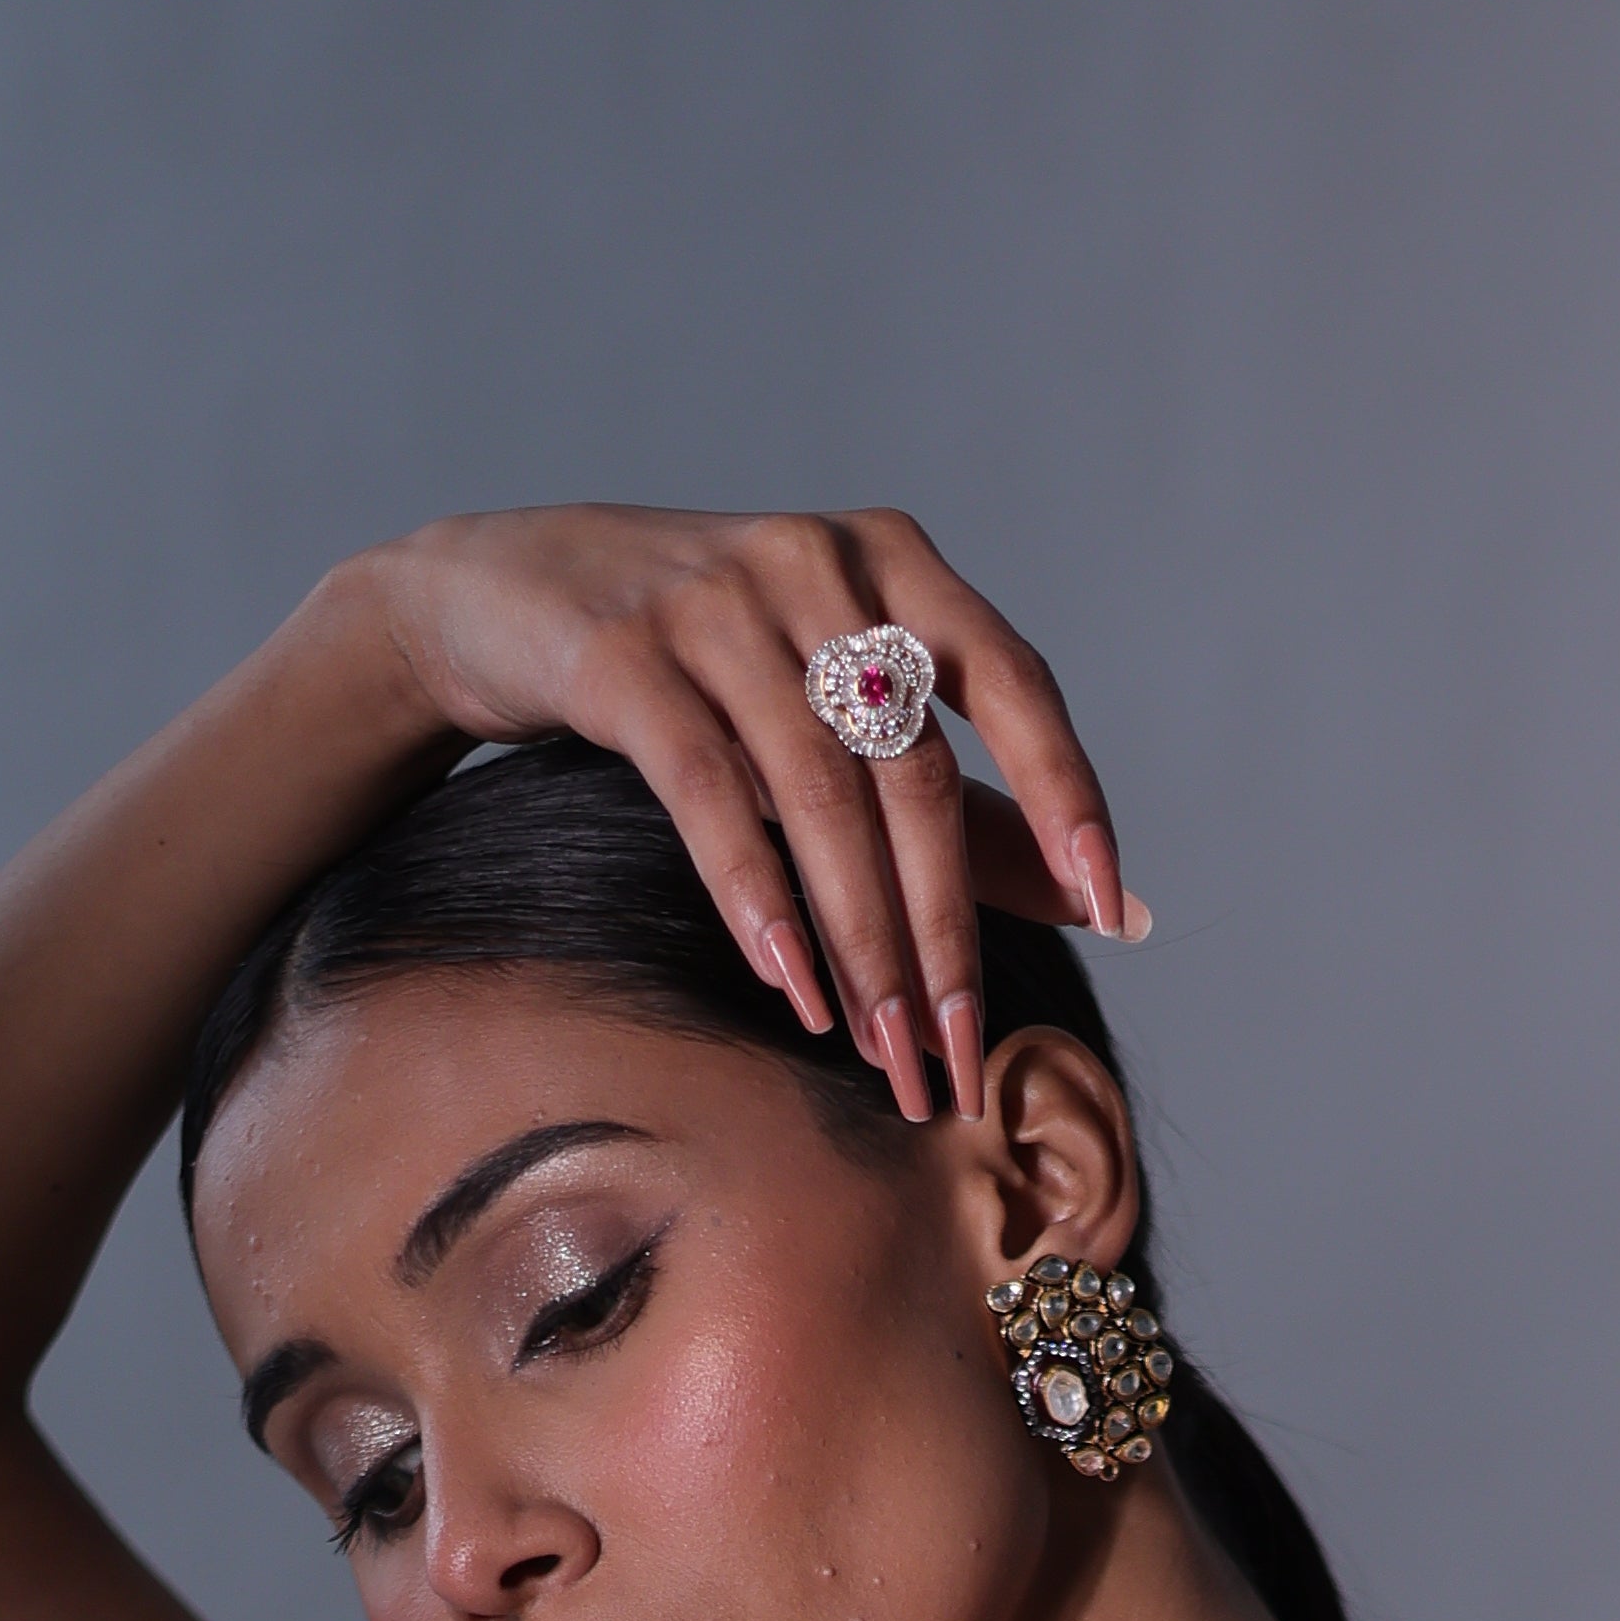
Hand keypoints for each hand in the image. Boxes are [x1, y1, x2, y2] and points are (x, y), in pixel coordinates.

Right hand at [360, 501, 1143, 1123]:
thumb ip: (972, 809)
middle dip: (943, 933)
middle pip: (911, 770)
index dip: (1063, 792)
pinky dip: (760, 899)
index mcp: (893, 561)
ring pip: (820, 796)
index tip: (1104, 908)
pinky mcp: (624, 653)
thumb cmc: (703, 672)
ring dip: (860, 946)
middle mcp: (817, 563)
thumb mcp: (841, 716)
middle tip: (959, 1059)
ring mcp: (718, 599)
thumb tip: (1120, 909)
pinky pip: (711, 795)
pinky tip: (791, 988)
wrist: (499, 596)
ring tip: (883, 1053)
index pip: (1013, 679)